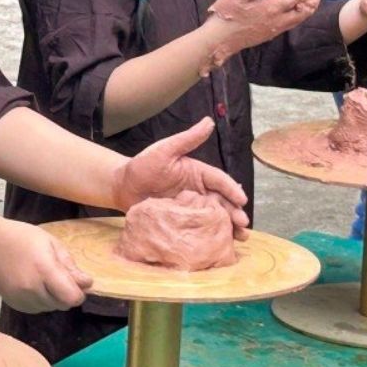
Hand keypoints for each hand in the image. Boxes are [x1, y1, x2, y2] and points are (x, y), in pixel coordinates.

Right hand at [0, 220, 90, 314]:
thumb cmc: (23, 238)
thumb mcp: (51, 243)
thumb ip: (70, 266)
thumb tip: (87, 284)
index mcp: (44, 269)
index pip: (72, 297)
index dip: (78, 292)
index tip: (77, 282)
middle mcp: (32, 288)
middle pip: (63, 305)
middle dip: (66, 294)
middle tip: (59, 276)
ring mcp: (21, 298)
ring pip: (51, 308)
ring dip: (54, 297)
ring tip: (43, 278)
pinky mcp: (15, 304)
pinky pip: (38, 309)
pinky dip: (41, 300)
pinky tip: (33, 284)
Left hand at [112, 118, 249, 234]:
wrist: (122, 186)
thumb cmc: (142, 165)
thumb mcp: (165, 150)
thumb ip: (187, 139)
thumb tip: (208, 121)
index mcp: (198, 174)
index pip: (219, 180)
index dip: (231, 190)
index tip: (241, 200)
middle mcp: (198, 192)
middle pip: (221, 202)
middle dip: (234, 213)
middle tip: (243, 224)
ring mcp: (190, 209)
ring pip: (214, 218)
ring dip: (228, 227)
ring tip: (240, 238)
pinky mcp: (181, 222)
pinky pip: (198, 229)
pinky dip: (210, 236)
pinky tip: (219, 245)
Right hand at [201, 0, 325, 71]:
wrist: (219, 41)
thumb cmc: (227, 14)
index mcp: (273, 7)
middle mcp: (279, 20)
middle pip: (307, 8)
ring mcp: (276, 28)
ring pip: (301, 16)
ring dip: (310, 2)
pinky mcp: (270, 33)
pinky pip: (293, 21)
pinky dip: (300, 10)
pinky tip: (294, 5)